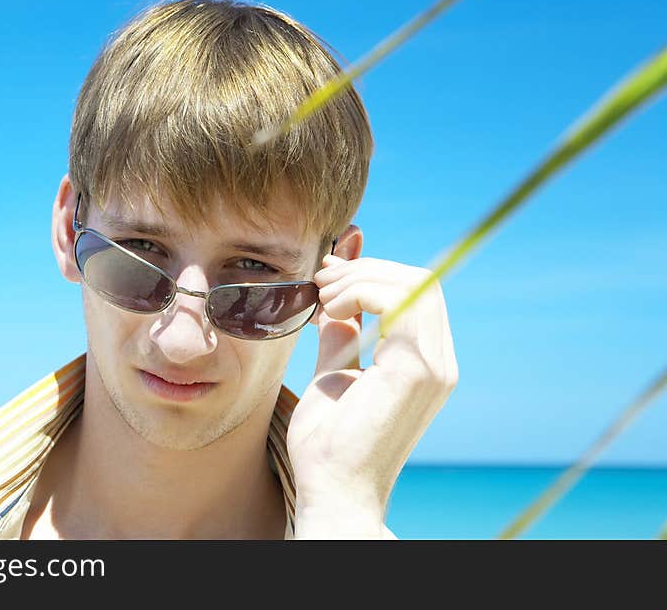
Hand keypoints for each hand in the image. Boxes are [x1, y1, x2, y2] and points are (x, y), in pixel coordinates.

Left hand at [287, 254, 458, 537]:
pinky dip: (362, 293)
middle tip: (323, 280)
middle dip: (366, 270)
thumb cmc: (330, 446)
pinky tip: (332, 311)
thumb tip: (336, 307)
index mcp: (424, 364)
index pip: (415, 293)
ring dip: (361, 280)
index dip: (372, 273)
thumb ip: (342, 340)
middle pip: (419, 281)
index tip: (328, 274)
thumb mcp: (334, 377)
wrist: (333, 492)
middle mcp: (440, 363)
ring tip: (324, 298)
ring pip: (414, 284)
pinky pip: (399, 302)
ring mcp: (434, 366)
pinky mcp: (417, 370)